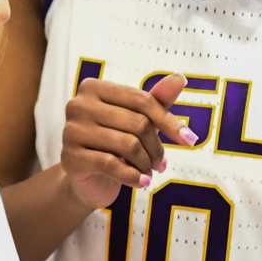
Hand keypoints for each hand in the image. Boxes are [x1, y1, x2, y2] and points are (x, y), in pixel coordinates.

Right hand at [59, 73, 197, 208]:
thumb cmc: (114, 143)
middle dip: (156, 147)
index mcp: (93, 87)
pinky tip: (142, 182)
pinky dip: (133, 176)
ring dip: (146, 163)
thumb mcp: (137, 119)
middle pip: (137, 123)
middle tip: (161, 163)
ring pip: (127, 145)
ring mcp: (71, 130)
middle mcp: (78, 104)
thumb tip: (180, 78)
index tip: (190, 139)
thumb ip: (157, 100)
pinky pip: (112, 164)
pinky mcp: (70, 158)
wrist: (88, 179)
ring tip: (149, 172)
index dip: (169, 121)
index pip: (141, 100)